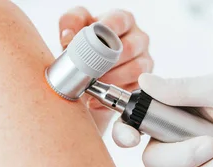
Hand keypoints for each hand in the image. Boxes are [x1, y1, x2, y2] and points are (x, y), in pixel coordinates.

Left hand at [58, 7, 152, 132]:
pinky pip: (133, 89)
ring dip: (111, 78)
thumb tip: (68, 36)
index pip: (119, 20)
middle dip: (108, 61)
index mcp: (122, 20)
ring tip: (92, 84)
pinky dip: (112, 96)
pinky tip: (94, 100)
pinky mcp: (143, 82)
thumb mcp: (75, 29)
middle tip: (89, 68)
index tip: (95, 40)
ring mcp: (144, 60)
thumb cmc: (85, 46)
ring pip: (135, 69)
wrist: (88, 74)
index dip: (108, 29)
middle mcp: (137, 38)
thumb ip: (70, 23)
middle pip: (129, 47)